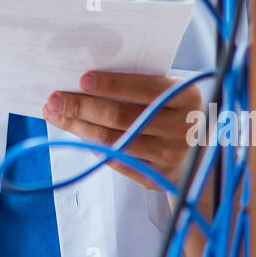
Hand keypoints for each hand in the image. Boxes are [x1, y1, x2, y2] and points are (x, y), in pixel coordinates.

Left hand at [42, 70, 211, 215]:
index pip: (143, 88)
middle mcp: (182, 127)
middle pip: (121, 116)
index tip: (81, 80)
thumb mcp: (170, 92)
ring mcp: (171, 155)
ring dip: (79, 128)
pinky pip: (118, 162)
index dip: (111, 84)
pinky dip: (94, 148)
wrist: (201, 155)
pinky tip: (77, 135)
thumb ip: (141, 84)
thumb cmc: (173, 112)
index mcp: (186, 97)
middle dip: (82, 107)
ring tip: (56, 116)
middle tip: (54, 99)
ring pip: (115, 141)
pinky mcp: (157, 176)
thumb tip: (86, 81)